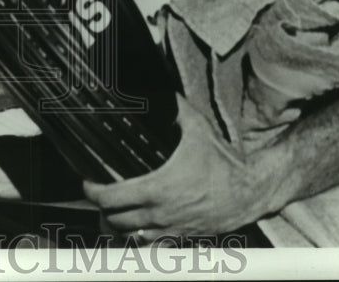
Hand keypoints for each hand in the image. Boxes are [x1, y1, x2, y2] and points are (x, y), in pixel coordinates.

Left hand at [82, 97, 276, 235]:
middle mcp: (160, 214)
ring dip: (117, 225)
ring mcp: (170, 230)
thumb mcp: (198, 129)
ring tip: (112, 211)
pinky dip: (138, 239)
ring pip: (129, 237)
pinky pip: (150, 247)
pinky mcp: (181, 239)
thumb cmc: (224, 164)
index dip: (93, 191)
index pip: (111, 197)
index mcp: (158, 189)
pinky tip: (136, 227)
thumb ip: (176, 109)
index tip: (88, 182)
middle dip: (101, 207)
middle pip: (114, 220)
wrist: (250, 193)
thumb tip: (162, 91)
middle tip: (99, 193)